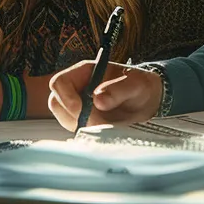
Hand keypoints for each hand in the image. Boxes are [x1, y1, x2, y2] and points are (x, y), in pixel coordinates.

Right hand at [46, 60, 162, 131]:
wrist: (148, 102)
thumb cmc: (141, 87)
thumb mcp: (135, 84)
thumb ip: (118, 89)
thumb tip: (98, 100)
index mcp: (84, 72)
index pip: (59, 82)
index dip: (66, 97)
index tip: (81, 109)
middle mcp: (76, 88)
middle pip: (56, 102)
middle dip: (73, 115)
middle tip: (96, 121)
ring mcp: (77, 105)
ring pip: (64, 118)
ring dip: (81, 125)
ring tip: (105, 124)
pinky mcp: (82, 120)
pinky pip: (74, 128)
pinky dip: (86, 132)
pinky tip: (104, 129)